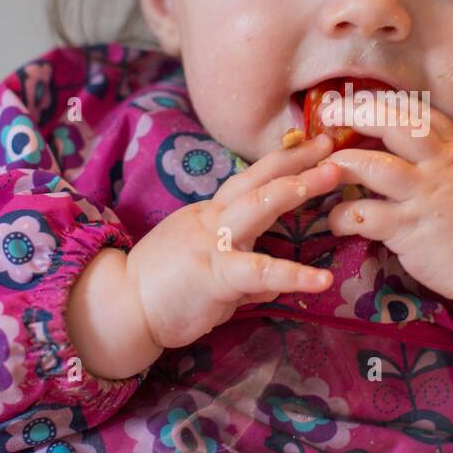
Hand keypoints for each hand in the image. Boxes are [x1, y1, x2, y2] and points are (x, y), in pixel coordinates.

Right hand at [117, 134, 341, 356]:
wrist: (120, 308)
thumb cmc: (162, 290)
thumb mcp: (208, 272)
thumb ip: (242, 271)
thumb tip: (270, 281)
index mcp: (210, 214)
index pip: (250, 180)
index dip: (282, 160)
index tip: (312, 144)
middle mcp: (212, 219)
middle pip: (258, 178)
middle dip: (296, 158)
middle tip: (331, 144)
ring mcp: (213, 243)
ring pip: (257, 205)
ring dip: (296, 187)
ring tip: (332, 177)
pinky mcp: (214, 274)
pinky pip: (260, 272)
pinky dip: (294, 275)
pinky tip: (323, 279)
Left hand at [321, 98, 452, 304]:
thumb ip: (447, 158)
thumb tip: (417, 145)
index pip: (421, 114)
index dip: (387, 102)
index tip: (361, 99)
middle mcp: (440, 169)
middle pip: (397, 126)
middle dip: (360, 113)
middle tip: (329, 112)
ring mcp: (424, 198)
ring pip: (377, 167)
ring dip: (344, 162)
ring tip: (323, 166)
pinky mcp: (410, 231)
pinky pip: (367, 215)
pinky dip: (343, 215)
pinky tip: (335, 220)